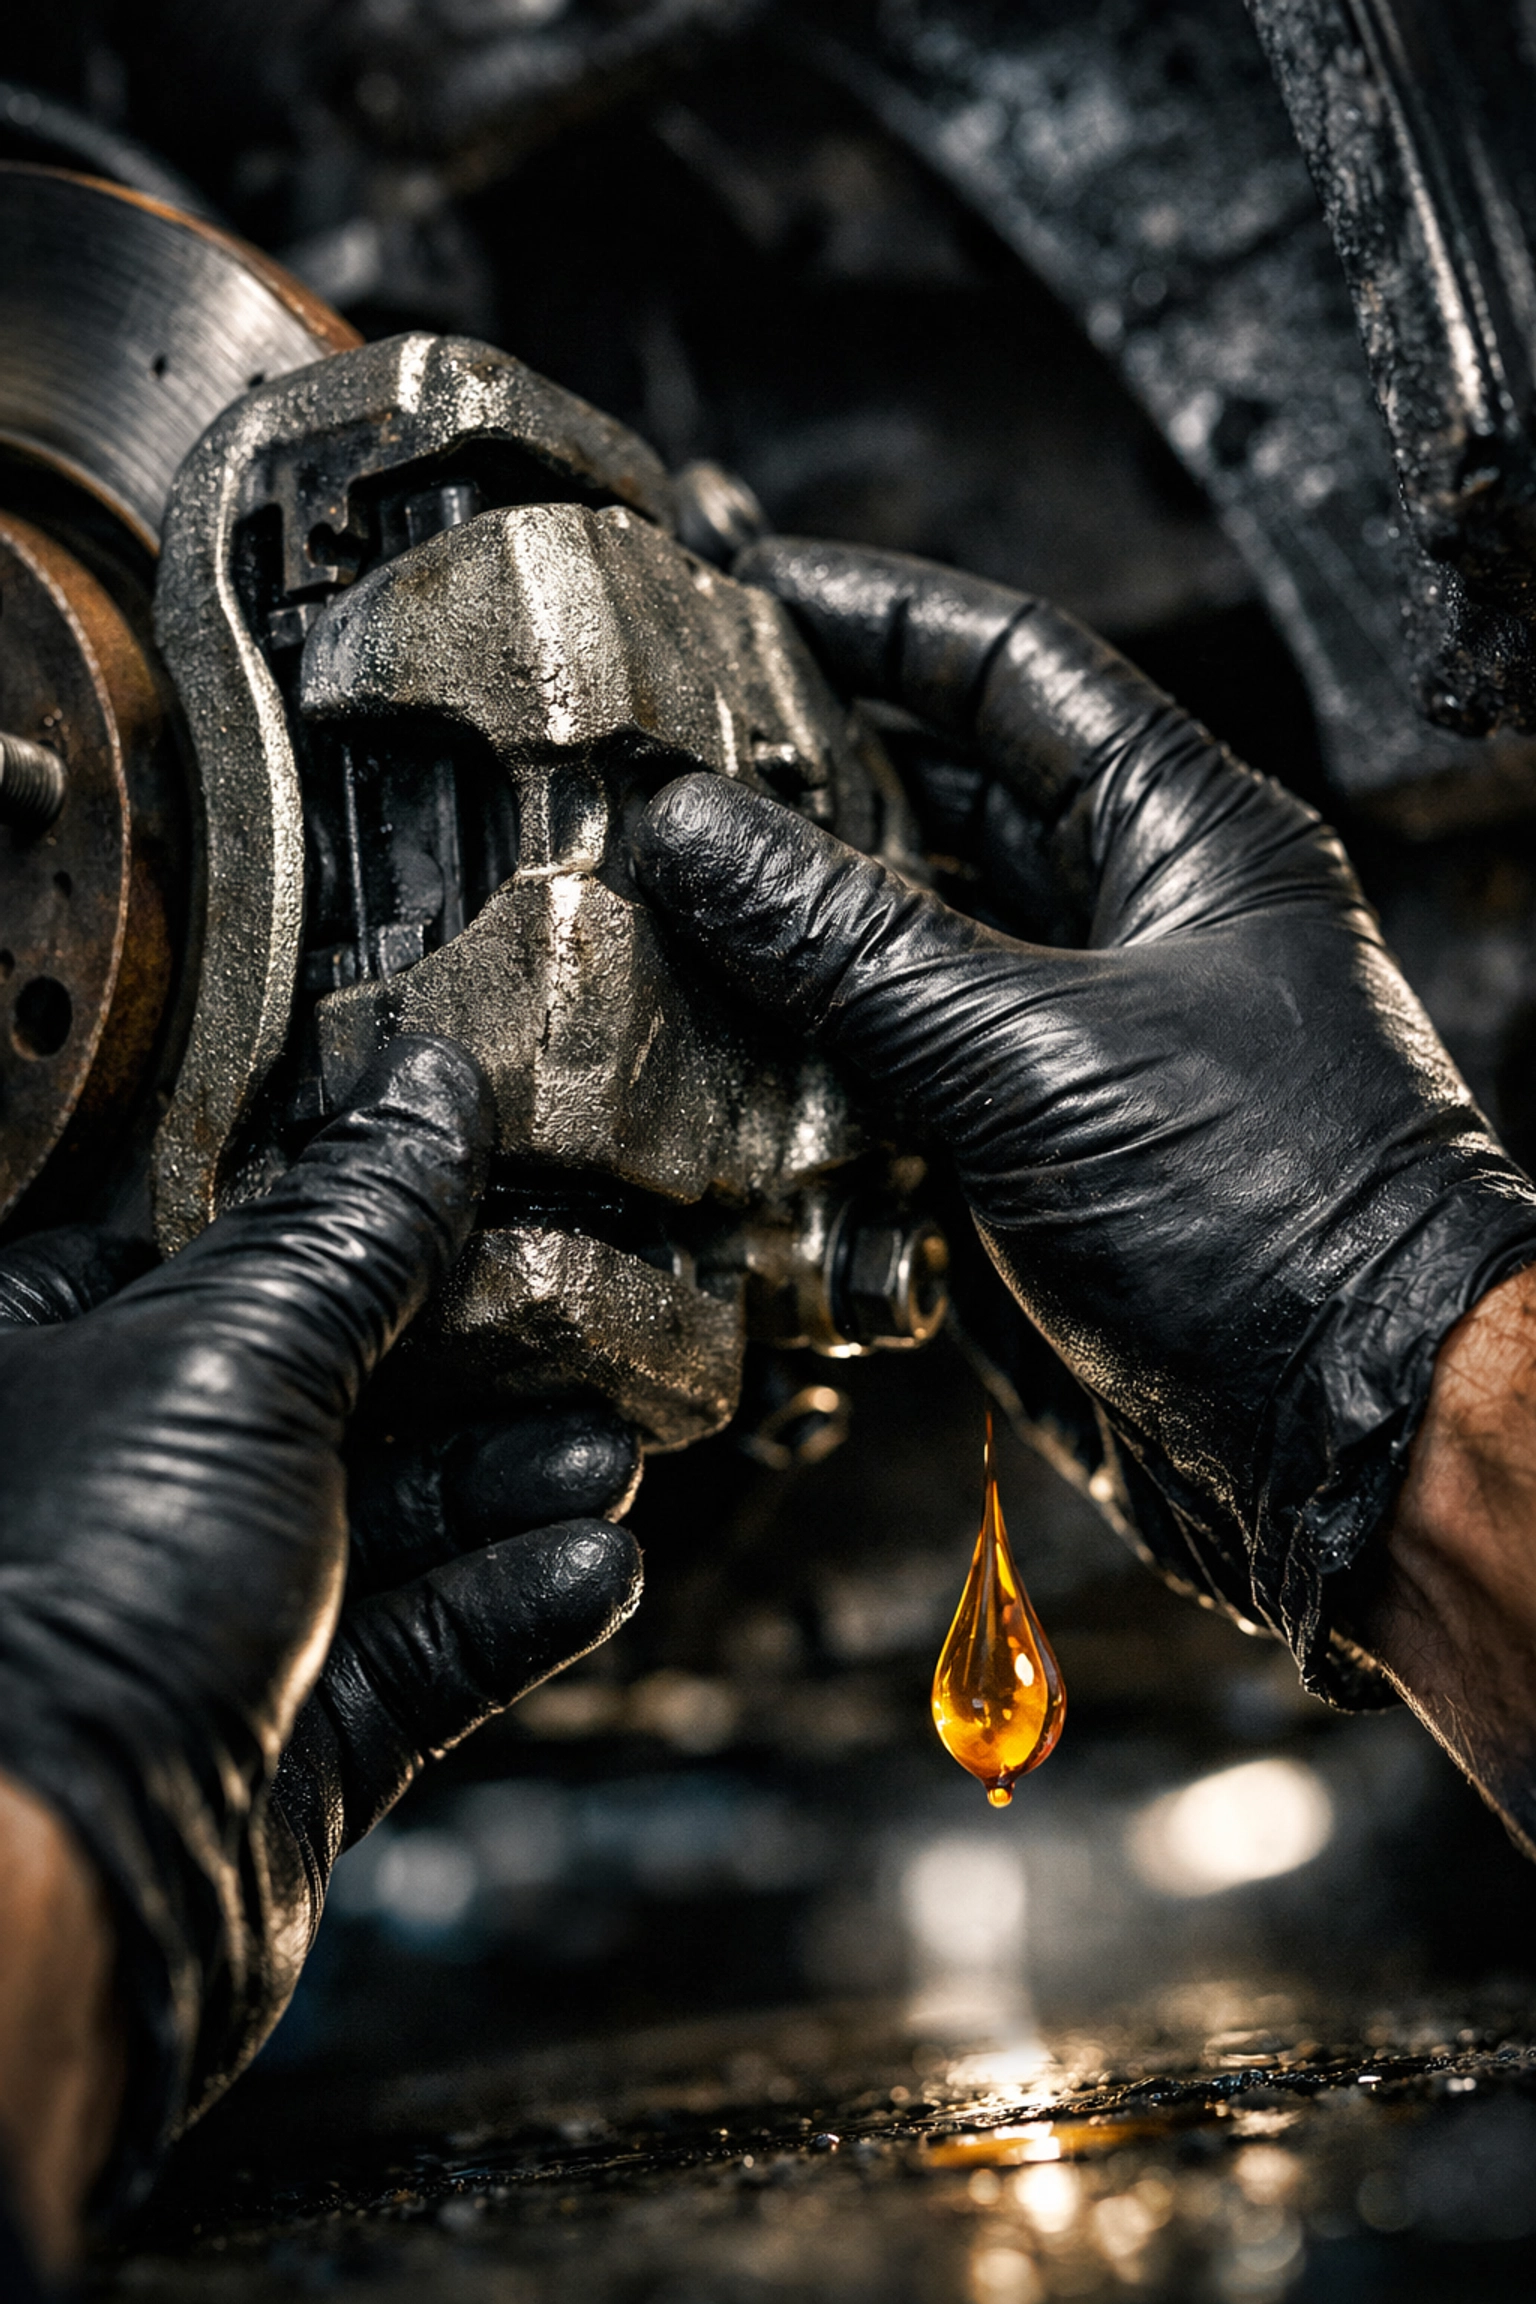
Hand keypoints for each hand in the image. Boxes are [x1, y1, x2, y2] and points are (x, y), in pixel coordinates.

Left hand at [0, 1036, 641, 2220]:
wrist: (52, 1903)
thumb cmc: (68, 1601)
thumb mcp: (225, 1358)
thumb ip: (349, 1231)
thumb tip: (430, 1092)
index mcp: (54, 1360)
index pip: (217, 1243)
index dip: (349, 1203)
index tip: (479, 1171)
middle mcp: (125, 1485)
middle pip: (333, 1384)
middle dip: (470, 1362)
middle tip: (584, 1324)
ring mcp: (208, 1620)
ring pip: (394, 1524)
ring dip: (513, 1485)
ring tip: (609, 1453)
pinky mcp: (285, 1739)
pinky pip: (424, 1650)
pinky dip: (513, 1605)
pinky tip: (596, 1566)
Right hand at [632, 539, 1535, 1718]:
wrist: (1350, 1442)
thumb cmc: (1276, 1227)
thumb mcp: (1035, 1056)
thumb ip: (852, 944)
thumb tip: (699, 834)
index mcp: (1185, 838)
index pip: (1010, 666)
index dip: (870, 610)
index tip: (739, 578)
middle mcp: (1135, 923)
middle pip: (944, 798)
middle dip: (804, 770)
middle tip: (663, 743)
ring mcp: (1083, 1041)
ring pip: (908, 944)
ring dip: (792, 926)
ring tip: (656, 884)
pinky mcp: (1034, 1156)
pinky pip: (899, 1075)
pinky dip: (811, 1063)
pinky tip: (713, 1049)